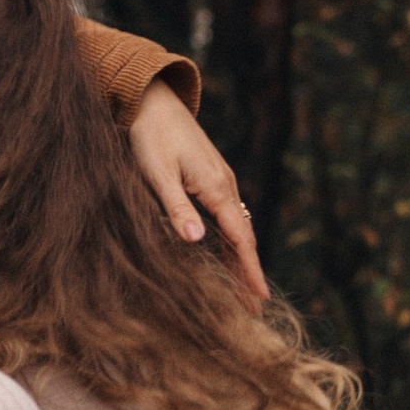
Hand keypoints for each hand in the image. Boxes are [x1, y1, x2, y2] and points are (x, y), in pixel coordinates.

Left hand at [126, 81, 267, 303]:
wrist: (152, 101)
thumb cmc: (149, 136)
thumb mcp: (158, 174)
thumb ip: (176, 208)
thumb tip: (196, 240)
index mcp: (216, 188)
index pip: (240, 238)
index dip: (249, 270)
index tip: (260, 297)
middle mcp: (225, 186)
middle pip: (243, 238)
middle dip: (248, 273)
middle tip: (254, 308)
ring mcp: (219, 182)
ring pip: (235, 229)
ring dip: (239, 260)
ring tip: (242, 291)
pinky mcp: (209, 179)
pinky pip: (225, 217)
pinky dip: (228, 242)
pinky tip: (224, 257)